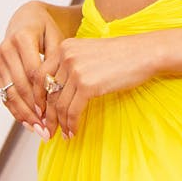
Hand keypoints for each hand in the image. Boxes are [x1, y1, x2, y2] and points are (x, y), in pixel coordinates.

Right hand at [0, 1, 65, 137]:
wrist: (27, 18)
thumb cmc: (47, 29)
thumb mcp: (57, 37)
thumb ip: (57, 60)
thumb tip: (55, 87)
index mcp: (23, 37)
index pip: (33, 72)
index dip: (43, 94)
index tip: (54, 111)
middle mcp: (6, 48)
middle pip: (20, 86)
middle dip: (33, 110)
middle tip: (47, 128)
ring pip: (10, 92)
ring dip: (23, 114)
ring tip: (38, 129)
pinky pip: (4, 93)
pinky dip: (15, 109)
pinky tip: (27, 122)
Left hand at [42, 33, 160, 138]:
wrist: (144, 53)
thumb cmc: (121, 55)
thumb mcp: (89, 53)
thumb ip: (70, 66)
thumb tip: (55, 92)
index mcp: (64, 47)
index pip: (40, 75)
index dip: (37, 97)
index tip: (41, 111)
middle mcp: (66, 56)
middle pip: (47, 92)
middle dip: (47, 114)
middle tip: (48, 128)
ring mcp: (76, 70)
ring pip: (59, 104)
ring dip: (60, 123)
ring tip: (63, 133)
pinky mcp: (87, 85)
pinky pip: (72, 111)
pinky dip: (72, 124)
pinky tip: (74, 131)